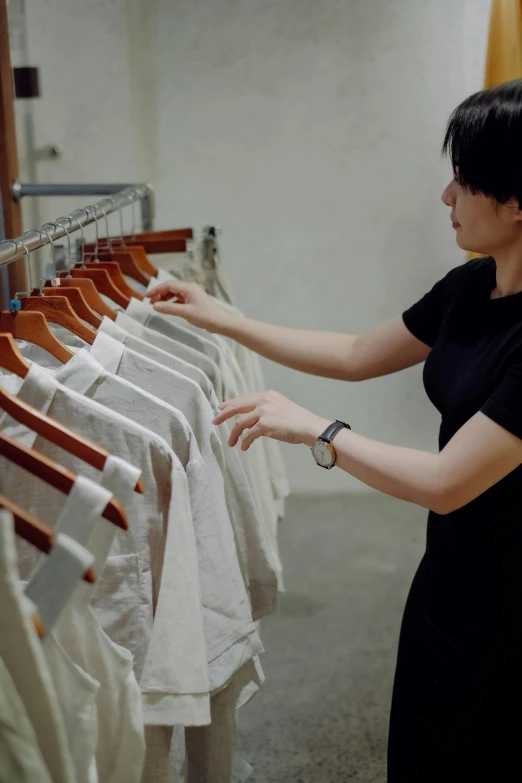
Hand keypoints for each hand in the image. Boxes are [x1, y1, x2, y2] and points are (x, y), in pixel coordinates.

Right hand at [146, 280, 232, 332]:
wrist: (221, 322)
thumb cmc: (206, 316)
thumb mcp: (185, 313)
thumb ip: (169, 308)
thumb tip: (155, 306)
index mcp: (188, 288)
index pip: (168, 285)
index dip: (156, 290)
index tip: (147, 297)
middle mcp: (190, 288)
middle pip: (171, 288)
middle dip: (159, 294)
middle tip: (150, 302)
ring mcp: (192, 294)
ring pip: (174, 293)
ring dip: (165, 298)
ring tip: (157, 305)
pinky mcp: (193, 301)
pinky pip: (179, 299)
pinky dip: (172, 302)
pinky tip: (167, 308)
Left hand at [212, 390, 328, 450]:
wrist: (309, 426)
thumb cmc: (298, 420)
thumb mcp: (280, 408)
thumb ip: (264, 411)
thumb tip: (250, 422)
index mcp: (267, 395)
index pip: (244, 399)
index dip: (231, 404)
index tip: (221, 408)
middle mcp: (264, 400)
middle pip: (237, 407)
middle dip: (223, 414)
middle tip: (215, 421)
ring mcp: (263, 412)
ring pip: (240, 423)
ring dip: (233, 434)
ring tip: (231, 443)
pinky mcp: (264, 424)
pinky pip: (249, 434)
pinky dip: (245, 442)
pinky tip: (244, 447)